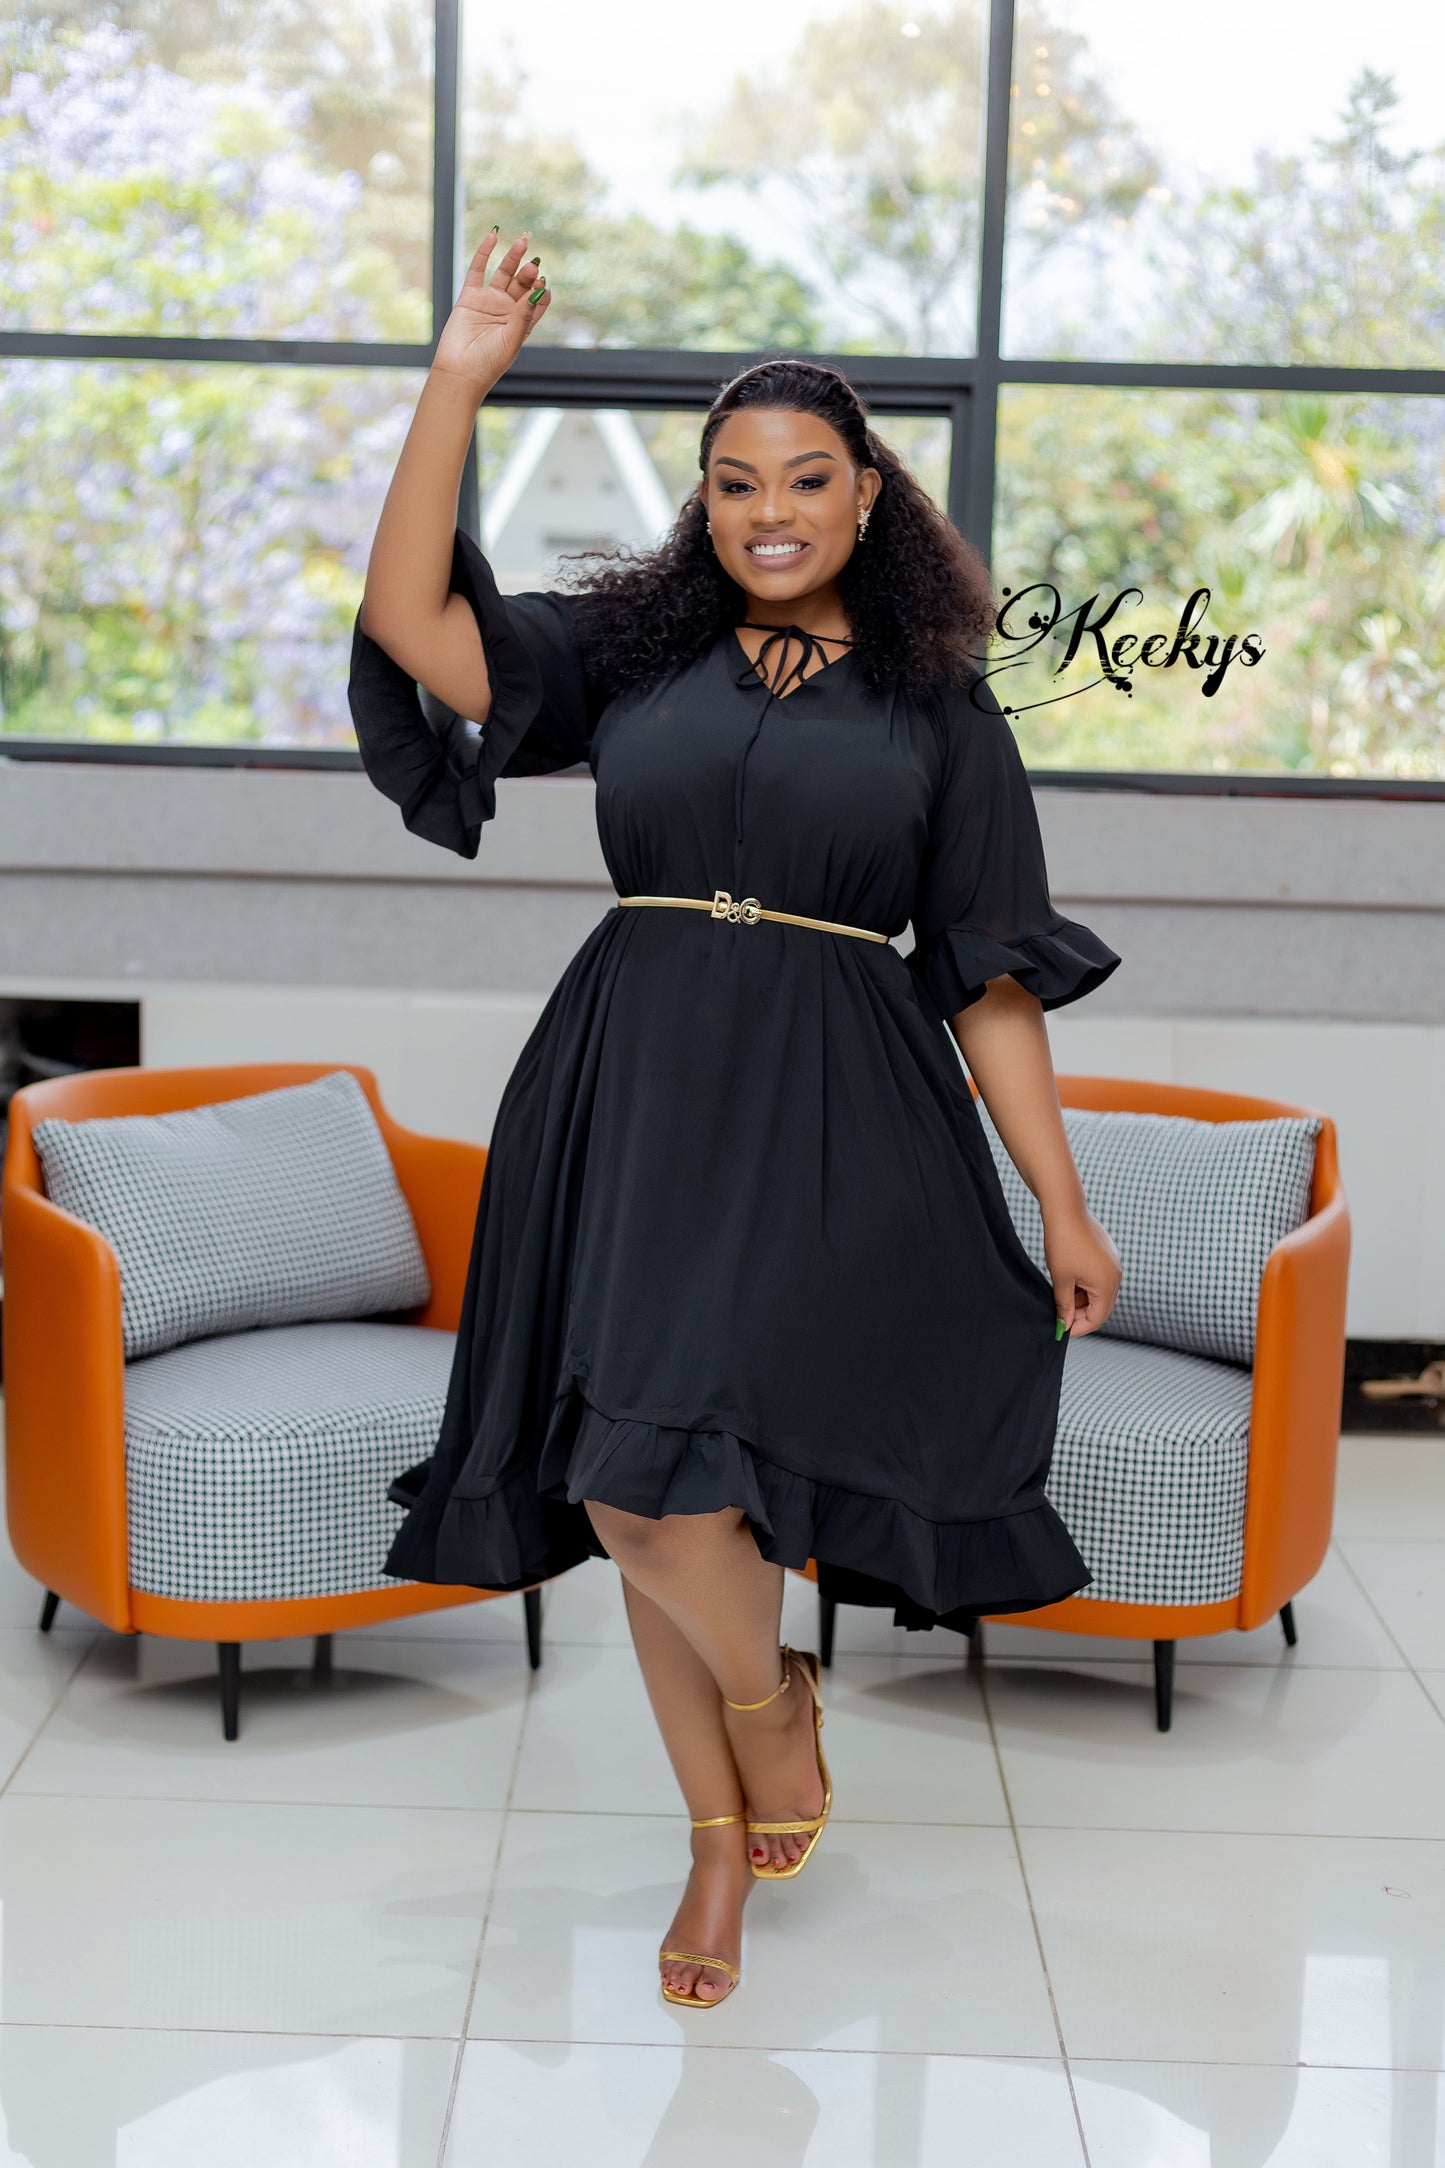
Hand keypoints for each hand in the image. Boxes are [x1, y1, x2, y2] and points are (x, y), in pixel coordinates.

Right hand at [431, 226, 550, 391]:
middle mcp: (508, 310)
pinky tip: (493, 235)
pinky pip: (478, 269)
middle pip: (523, 283)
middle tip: (533, 264)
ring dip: (514, 258)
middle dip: (529, 272)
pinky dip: (485, 252)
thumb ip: (524, 315)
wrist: (459, 372)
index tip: (541, 285)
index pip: (538, 299)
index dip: (542, 290)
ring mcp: (489, 301)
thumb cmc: (489, 363)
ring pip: (504, 273)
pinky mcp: (470, 297)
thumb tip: (539, 289)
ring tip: (523, 241)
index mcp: (523, 323)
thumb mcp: (512, 339)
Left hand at [1043, 1204, 1121, 1337]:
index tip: (1061, 1330)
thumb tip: (1064, 1326)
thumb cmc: (1062, 1244)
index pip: (1097, 1319)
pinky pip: (1100, 1277)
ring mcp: (1114, 1263)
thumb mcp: (1061, 1280)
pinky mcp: (1108, 1254)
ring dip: (1082, 1299)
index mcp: (1107, 1285)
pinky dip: (1085, 1285)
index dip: (1078, 1328)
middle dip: (1080, 1314)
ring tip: (1061, 1297)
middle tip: (1059, 1316)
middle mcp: (1116, 1276)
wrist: (1066, 1210)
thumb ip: (1065, 1306)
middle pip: (1101, 1307)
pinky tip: (1068, 1281)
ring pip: (1100, 1292)